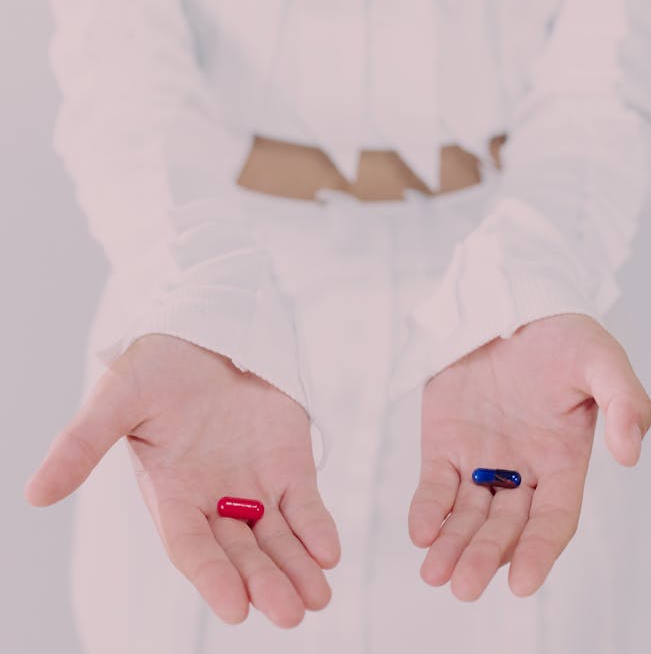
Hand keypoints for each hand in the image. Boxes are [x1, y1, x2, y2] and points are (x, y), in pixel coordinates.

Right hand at [23, 333, 340, 627]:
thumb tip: (34, 494)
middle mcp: (213, 499)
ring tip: (315, 599)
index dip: (211, 577)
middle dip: (263, 583)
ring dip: (295, 569)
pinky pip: (305, 505)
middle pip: (239, 553)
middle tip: (288, 614)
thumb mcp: (116, 398)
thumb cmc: (155, 364)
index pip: (191, 546)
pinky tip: (328, 554)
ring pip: (276, 540)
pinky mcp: (287, 463)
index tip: (233, 609)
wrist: (206, 324)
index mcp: (171, 494)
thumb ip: (82, 444)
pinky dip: (316, 529)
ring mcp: (253, 483)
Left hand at [408, 312, 650, 599]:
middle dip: (485, 557)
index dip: (539, 552)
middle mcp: (522, 470)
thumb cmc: (563, 334)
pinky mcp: (444, 441)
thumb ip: (626, 401)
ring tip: (436, 575)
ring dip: (453, 546)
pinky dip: (427, 510)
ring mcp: (481, 458)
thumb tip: (630, 452)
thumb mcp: (602, 358)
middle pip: (505, 528)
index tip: (522, 584)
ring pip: (467, 516)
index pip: (553, 520)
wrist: (511, 296)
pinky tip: (421, 532)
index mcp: (563, 461)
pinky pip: (435, 484)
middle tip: (464, 586)